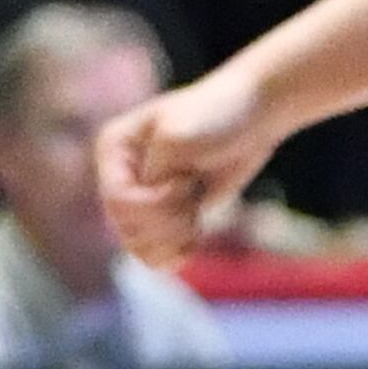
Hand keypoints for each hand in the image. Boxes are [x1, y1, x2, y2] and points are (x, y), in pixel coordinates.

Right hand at [99, 57, 275, 269]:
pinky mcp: (166, 214)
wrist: (254, 116)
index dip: (154, 202)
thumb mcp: (181, 133)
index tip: (187, 180)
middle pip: (126, 226)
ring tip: (195, 220)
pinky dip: (174, 255)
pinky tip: (194, 240)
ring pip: (137, 244)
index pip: (118, 198)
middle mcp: (120, 174)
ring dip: (170, 240)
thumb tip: (148, 196)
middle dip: (165, 222)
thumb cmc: (219, 113)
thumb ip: (156, 167)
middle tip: (194, 197)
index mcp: (113, 148)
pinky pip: (154, 253)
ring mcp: (142, 196)